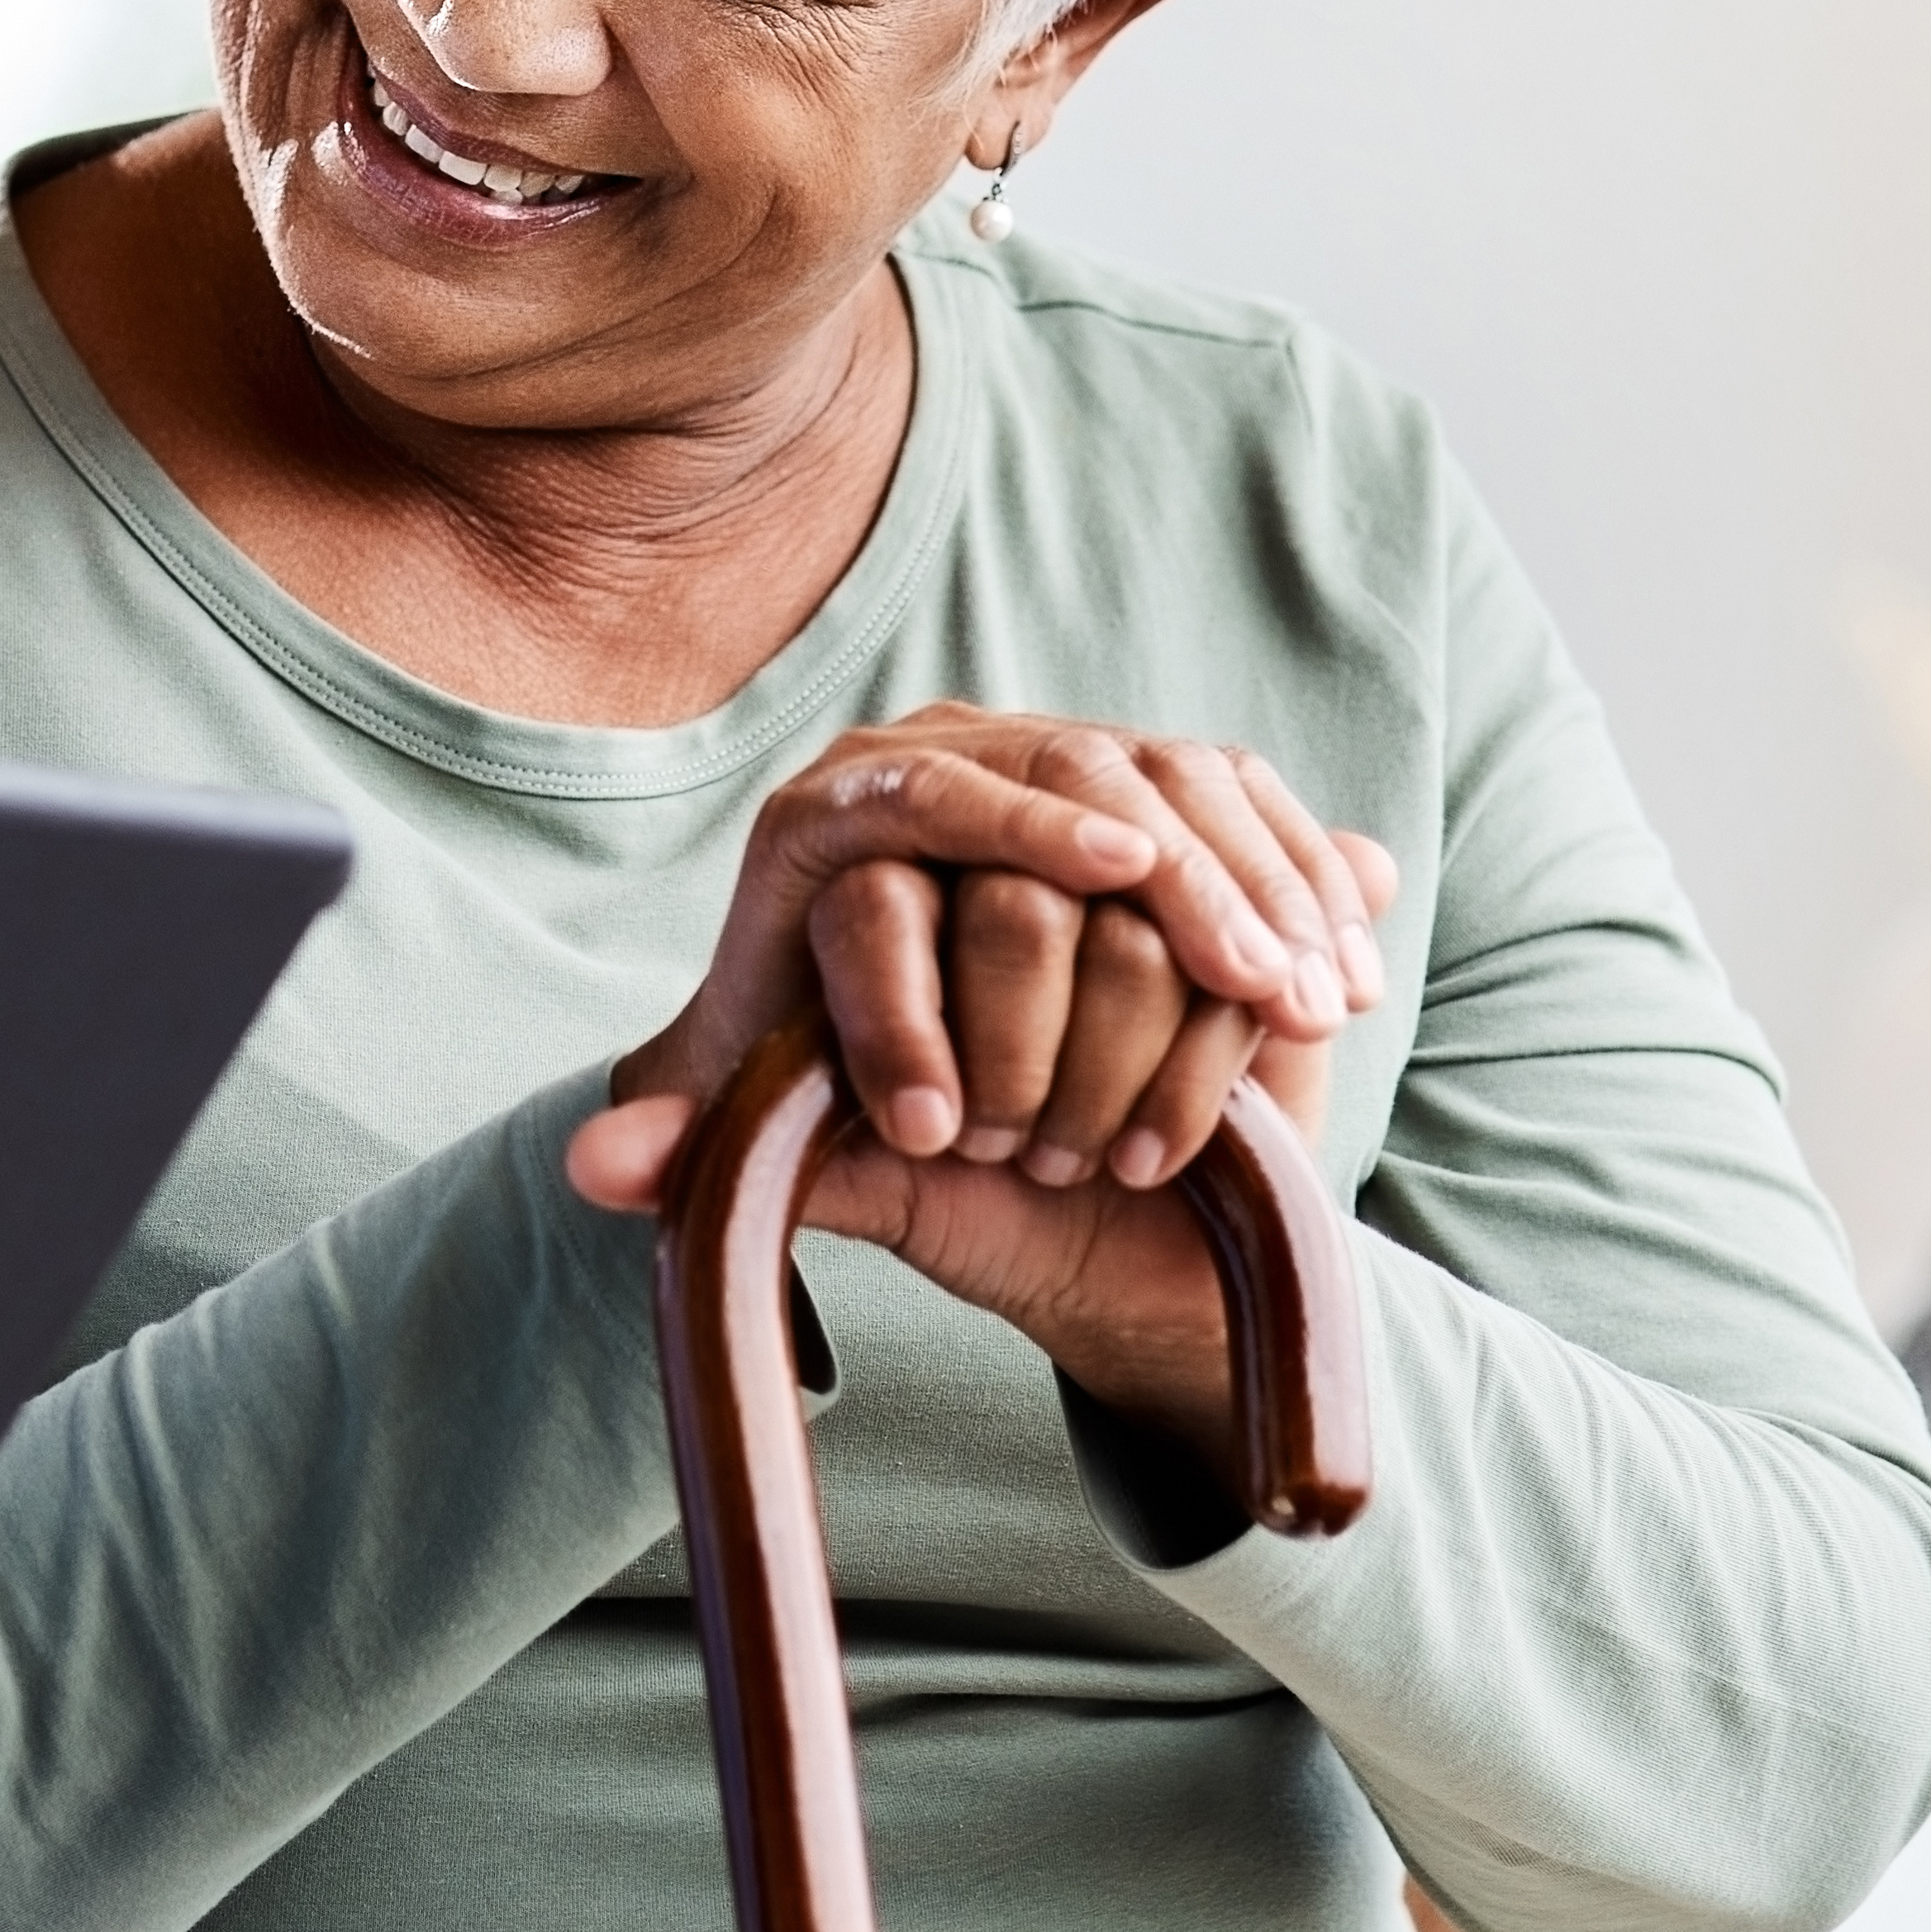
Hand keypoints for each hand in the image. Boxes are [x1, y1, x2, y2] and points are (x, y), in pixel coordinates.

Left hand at [564, 707, 1396, 1447]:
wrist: (980, 1117)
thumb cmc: (867, 1130)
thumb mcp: (787, 1145)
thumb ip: (699, 1153)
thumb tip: (595, 1168)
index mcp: (826, 825)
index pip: (910, 795)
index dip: (1013, 830)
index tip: (1107, 877)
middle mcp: (938, 763)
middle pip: (1066, 770)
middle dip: (1167, 877)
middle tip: (1235, 969)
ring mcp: (1061, 766)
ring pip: (1174, 781)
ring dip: (1250, 892)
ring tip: (1295, 997)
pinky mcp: (1168, 799)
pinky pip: (1248, 808)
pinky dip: (1301, 889)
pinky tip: (1335, 984)